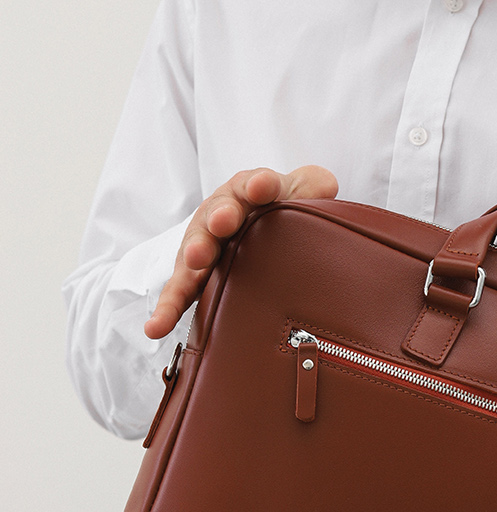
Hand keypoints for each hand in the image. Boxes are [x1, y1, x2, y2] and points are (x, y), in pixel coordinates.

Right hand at [145, 166, 339, 339]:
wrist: (259, 227)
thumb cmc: (281, 207)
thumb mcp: (302, 191)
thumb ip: (314, 187)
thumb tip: (325, 187)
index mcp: (247, 191)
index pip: (253, 183)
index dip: (259, 184)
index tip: (262, 186)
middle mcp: (219, 215)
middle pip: (217, 214)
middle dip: (219, 217)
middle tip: (222, 222)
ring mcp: (204, 246)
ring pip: (194, 251)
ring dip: (194, 256)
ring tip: (197, 261)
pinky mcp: (194, 278)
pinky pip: (178, 294)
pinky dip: (167, 309)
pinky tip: (155, 327)